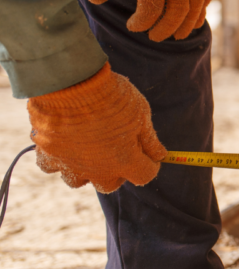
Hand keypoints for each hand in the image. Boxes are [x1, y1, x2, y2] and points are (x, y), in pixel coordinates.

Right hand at [28, 63, 166, 193]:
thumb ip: (149, 139)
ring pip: (78, 180)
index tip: (150, 154)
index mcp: (124, 162)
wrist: (71, 83)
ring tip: (89, 149)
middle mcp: (97, 170)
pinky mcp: (47, 153)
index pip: (145, 175)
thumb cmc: (111, 96)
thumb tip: (160, 155)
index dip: (151, 164)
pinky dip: (58, 159)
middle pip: (110, 184)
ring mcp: (70, 164)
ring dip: (86, 169)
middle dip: (117, 171)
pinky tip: (64, 143)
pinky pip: (51, 166)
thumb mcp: (141, 113)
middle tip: (119, 151)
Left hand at [88, 0, 215, 40]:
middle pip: (175, 17)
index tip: (132, 26)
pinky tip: (196, 14)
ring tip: (178, 33)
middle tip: (155, 36)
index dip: (140, 25)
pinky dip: (202, 7)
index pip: (149, 15)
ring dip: (187, 24)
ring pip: (195, 9)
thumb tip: (96, 0)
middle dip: (164, 30)